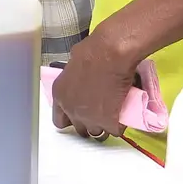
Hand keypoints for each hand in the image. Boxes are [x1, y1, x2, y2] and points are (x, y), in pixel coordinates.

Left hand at [50, 26, 137, 141]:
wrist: (110, 55)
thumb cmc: (92, 51)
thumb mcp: (74, 65)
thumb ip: (73, 80)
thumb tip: (80, 80)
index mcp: (60, 95)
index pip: (59, 120)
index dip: (70, 119)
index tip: (78, 116)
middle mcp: (71, 110)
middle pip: (79, 129)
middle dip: (88, 123)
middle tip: (98, 114)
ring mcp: (90, 119)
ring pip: (97, 133)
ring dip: (104, 126)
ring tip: (112, 115)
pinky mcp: (109, 122)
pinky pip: (115, 131)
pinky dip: (120, 125)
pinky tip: (123, 115)